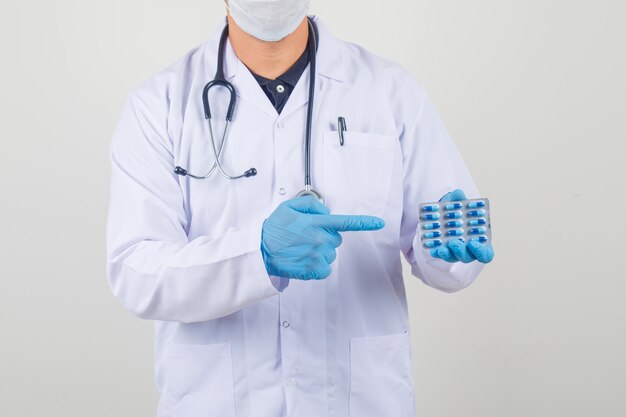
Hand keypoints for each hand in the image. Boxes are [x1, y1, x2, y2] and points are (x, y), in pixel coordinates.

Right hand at [261, 196, 384, 279]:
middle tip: (305, 237)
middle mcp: (320, 239)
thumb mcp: (289, 207)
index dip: (364, 222)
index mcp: (316, 223)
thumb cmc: (273, 229)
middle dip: (325, 237)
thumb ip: (311, 205)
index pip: (345, 222)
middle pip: (336, 238)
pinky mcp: (315, 270)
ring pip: (330, 253)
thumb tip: (325, 212)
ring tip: (300, 250)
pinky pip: (325, 268)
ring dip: (319, 251)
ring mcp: (319, 255)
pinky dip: (317, 266)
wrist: (261, 252)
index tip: (379, 223)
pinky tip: (303, 260)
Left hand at [429, 189, 493, 263]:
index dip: (481, 252)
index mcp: (480, 241)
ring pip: (453, 258)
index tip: (474, 243)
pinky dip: (436, 252)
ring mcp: (454, 252)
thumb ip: (459, 199)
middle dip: (461, 251)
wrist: (442, 212)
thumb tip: (458, 194)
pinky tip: (433, 247)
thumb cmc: (456, 209)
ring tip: (443, 246)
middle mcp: (468, 249)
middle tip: (454, 242)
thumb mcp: (458, 202)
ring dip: (448, 254)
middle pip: (468, 257)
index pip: (485, 254)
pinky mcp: (441, 251)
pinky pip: (439, 255)